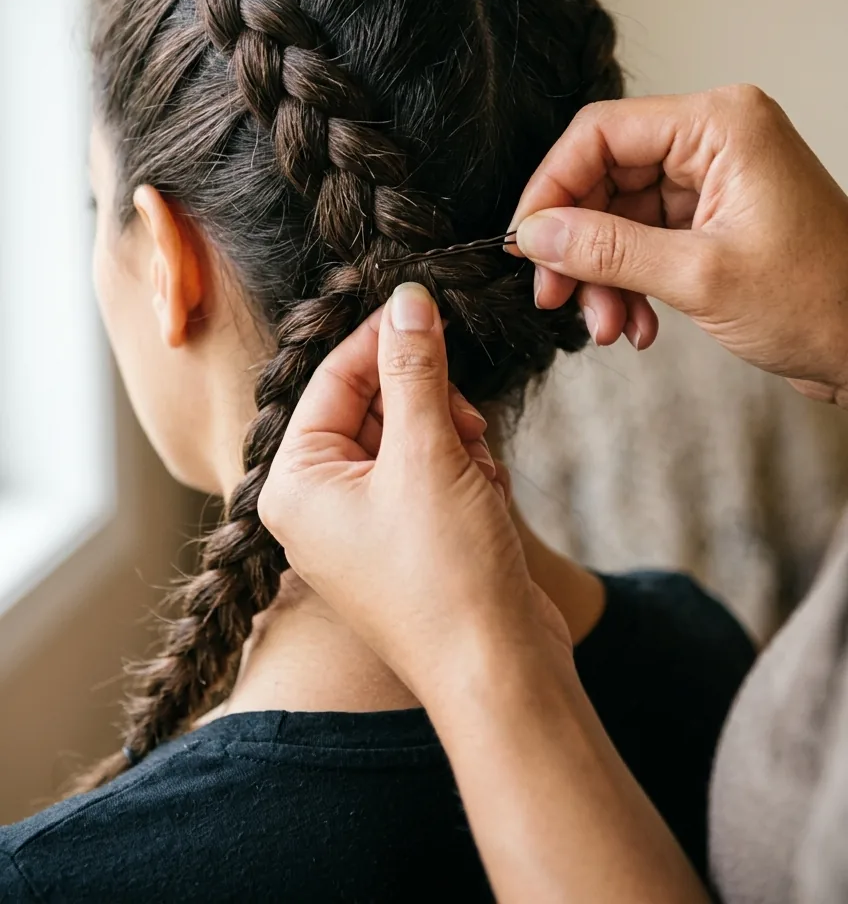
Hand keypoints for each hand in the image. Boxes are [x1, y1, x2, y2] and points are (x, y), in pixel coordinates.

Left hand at [258, 283, 571, 701]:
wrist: (498, 671)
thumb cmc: (446, 575)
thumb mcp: (426, 454)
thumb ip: (414, 369)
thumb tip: (407, 301)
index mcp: (296, 484)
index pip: (332, 380)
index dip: (382, 339)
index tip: (426, 305)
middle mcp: (319, 503)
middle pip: (372, 403)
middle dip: (426, 402)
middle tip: (464, 419)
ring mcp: (365, 523)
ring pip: (410, 433)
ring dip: (451, 436)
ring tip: (476, 469)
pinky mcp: (409, 537)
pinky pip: (431, 470)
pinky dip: (463, 469)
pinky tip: (485, 496)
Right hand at [510, 85, 847, 404]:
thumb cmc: (821, 301)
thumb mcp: (700, 277)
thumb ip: (608, 250)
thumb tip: (536, 234)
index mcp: (720, 125)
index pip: (601, 133)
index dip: (552, 187)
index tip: (526, 241)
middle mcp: (714, 141)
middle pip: (605, 176)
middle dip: (578, 244)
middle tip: (557, 297)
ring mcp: (714, 180)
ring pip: (619, 216)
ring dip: (603, 275)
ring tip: (609, 327)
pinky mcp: (712, 218)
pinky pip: (645, 240)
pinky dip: (630, 284)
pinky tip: (637, 325)